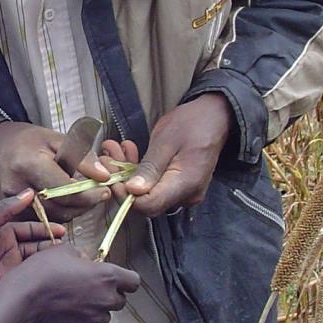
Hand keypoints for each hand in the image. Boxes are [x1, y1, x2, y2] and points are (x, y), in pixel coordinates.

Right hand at [0, 121, 110, 221]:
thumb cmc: (28, 140)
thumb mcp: (57, 139)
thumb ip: (82, 157)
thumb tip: (104, 176)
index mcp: (29, 165)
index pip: (65, 190)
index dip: (89, 194)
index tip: (105, 190)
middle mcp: (18, 188)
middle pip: (61, 208)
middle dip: (85, 204)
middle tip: (99, 193)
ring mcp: (13, 204)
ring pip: (54, 218)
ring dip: (75, 210)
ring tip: (84, 194)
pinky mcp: (13, 213)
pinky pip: (44, 220)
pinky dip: (60, 212)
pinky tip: (67, 200)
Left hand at [0, 190, 64, 309]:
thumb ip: (7, 209)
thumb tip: (30, 192)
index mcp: (4, 233)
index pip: (31, 229)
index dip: (46, 229)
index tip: (62, 230)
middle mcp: (10, 249)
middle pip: (36, 246)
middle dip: (52, 245)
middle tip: (69, 247)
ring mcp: (11, 268)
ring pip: (35, 262)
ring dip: (49, 261)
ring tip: (66, 260)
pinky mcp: (10, 285)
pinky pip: (28, 280)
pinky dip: (40, 277)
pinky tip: (53, 276)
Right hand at [5, 244, 140, 322]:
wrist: (23, 297)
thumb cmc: (44, 269)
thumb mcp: (65, 250)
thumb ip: (82, 256)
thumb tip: (86, 262)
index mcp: (107, 276)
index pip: (134, 282)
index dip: (126, 279)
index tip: (117, 277)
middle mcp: (105, 300)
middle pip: (120, 301)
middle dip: (109, 294)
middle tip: (91, 286)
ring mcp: (93, 319)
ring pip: (104, 315)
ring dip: (96, 308)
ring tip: (76, 299)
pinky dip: (80, 321)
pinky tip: (65, 312)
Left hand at [116, 93, 233, 216]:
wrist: (215, 117)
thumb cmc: (192, 124)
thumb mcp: (166, 140)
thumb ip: (150, 168)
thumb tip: (132, 192)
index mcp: (185, 185)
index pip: (149, 205)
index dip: (126, 195)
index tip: (110, 176)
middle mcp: (186, 196)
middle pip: (147, 202)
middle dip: (123, 182)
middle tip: (108, 157)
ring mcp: (184, 193)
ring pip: (149, 194)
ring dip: (129, 174)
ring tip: (117, 150)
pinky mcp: (180, 187)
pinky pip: (156, 187)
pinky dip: (141, 173)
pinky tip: (131, 155)